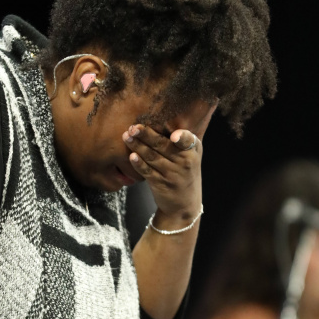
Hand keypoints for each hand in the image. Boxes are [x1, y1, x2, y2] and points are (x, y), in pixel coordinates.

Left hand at [122, 100, 216, 222]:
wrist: (184, 204)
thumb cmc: (184, 172)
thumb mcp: (191, 155)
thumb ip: (181, 138)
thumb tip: (160, 115)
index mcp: (193, 150)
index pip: (188, 141)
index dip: (182, 138)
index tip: (173, 136)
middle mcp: (185, 162)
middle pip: (163, 146)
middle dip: (147, 135)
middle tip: (133, 127)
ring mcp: (173, 174)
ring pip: (153, 158)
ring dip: (138, 146)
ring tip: (126, 136)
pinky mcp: (161, 184)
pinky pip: (148, 172)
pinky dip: (139, 164)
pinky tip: (131, 156)